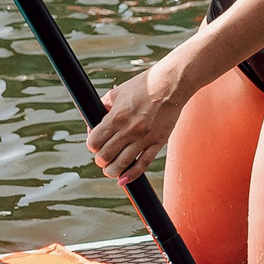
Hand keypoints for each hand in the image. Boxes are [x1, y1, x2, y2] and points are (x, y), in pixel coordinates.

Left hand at [86, 61, 187, 183]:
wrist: (171, 84)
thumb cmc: (144, 86)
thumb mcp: (117, 93)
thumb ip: (103, 108)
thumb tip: (93, 126)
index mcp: (116, 116)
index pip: (95, 142)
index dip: (92, 146)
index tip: (95, 146)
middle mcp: (129, 129)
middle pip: (105, 156)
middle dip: (100, 160)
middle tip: (103, 158)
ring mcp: (144, 138)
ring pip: (122, 164)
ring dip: (112, 171)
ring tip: (111, 170)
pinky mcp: (158, 142)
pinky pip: (142, 164)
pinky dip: (131, 175)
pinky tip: (124, 179)